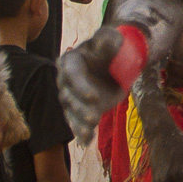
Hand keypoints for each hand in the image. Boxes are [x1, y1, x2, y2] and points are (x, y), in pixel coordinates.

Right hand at [57, 26, 127, 144]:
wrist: (116, 60)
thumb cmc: (110, 47)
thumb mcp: (110, 39)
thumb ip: (108, 40)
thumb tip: (110, 41)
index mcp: (70, 62)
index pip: (72, 75)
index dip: (81, 87)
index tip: (94, 97)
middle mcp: (66, 81)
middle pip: (69, 97)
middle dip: (80, 108)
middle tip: (93, 118)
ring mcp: (72, 97)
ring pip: (72, 112)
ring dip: (79, 123)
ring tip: (87, 133)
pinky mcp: (82, 109)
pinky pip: (79, 121)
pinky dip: (82, 131)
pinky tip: (85, 141)